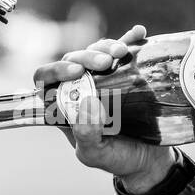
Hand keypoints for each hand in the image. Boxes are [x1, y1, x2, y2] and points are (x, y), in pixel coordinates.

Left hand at [31, 24, 176, 187]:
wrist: (149, 160)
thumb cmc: (116, 159)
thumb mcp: (95, 154)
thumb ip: (85, 136)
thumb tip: (86, 102)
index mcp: (63, 106)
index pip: (44, 80)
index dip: (54, 71)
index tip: (77, 71)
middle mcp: (79, 88)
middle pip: (71, 60)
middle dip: (86, 56)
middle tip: (106, 62)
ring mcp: (102, 78)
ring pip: (95, 50)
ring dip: (107, 46)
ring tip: (123, 52)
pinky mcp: (126, 72)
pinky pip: (124, 51)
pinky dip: (130, 39)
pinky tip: (139, 33)